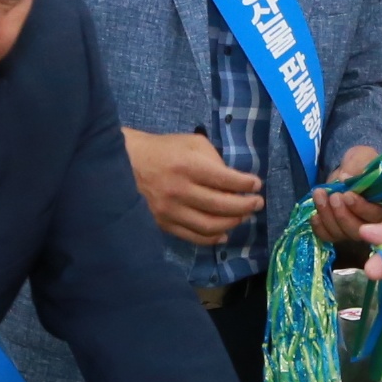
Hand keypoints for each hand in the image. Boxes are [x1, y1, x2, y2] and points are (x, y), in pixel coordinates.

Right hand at [123, 127, 261, 246]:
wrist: (124, 164)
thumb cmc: (163, 150)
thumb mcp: (191, 143)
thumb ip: (214, 159)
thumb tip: (233, 181)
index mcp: (188, 166)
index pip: (225, 179)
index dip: (246, 185)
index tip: (256, 185)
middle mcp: (179, 190)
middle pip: (221, 205)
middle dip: (245, 206)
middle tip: (257, 204)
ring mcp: (170, 210)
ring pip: (209, 225)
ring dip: (232, 223)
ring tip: (243, 217)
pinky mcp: (163, 224)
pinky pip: (193, 237)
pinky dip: (212, 238)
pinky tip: (224, 233)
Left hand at [309, 145, 381, 248]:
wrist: (347, 170)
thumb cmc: (360, 163)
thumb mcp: (361, 157)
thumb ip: (357, 166)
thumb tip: (344, 177)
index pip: (376, 215)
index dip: (361, 208)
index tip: (347, 195)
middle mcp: (373, 223)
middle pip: (359, 231)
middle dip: (342, 215)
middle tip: (333, 197)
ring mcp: (354, 229)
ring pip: (342, 234)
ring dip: (328, 216)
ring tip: (319, 195)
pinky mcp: (339, 231)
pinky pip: (328, 236)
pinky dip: (319, 227)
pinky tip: (314, 215)